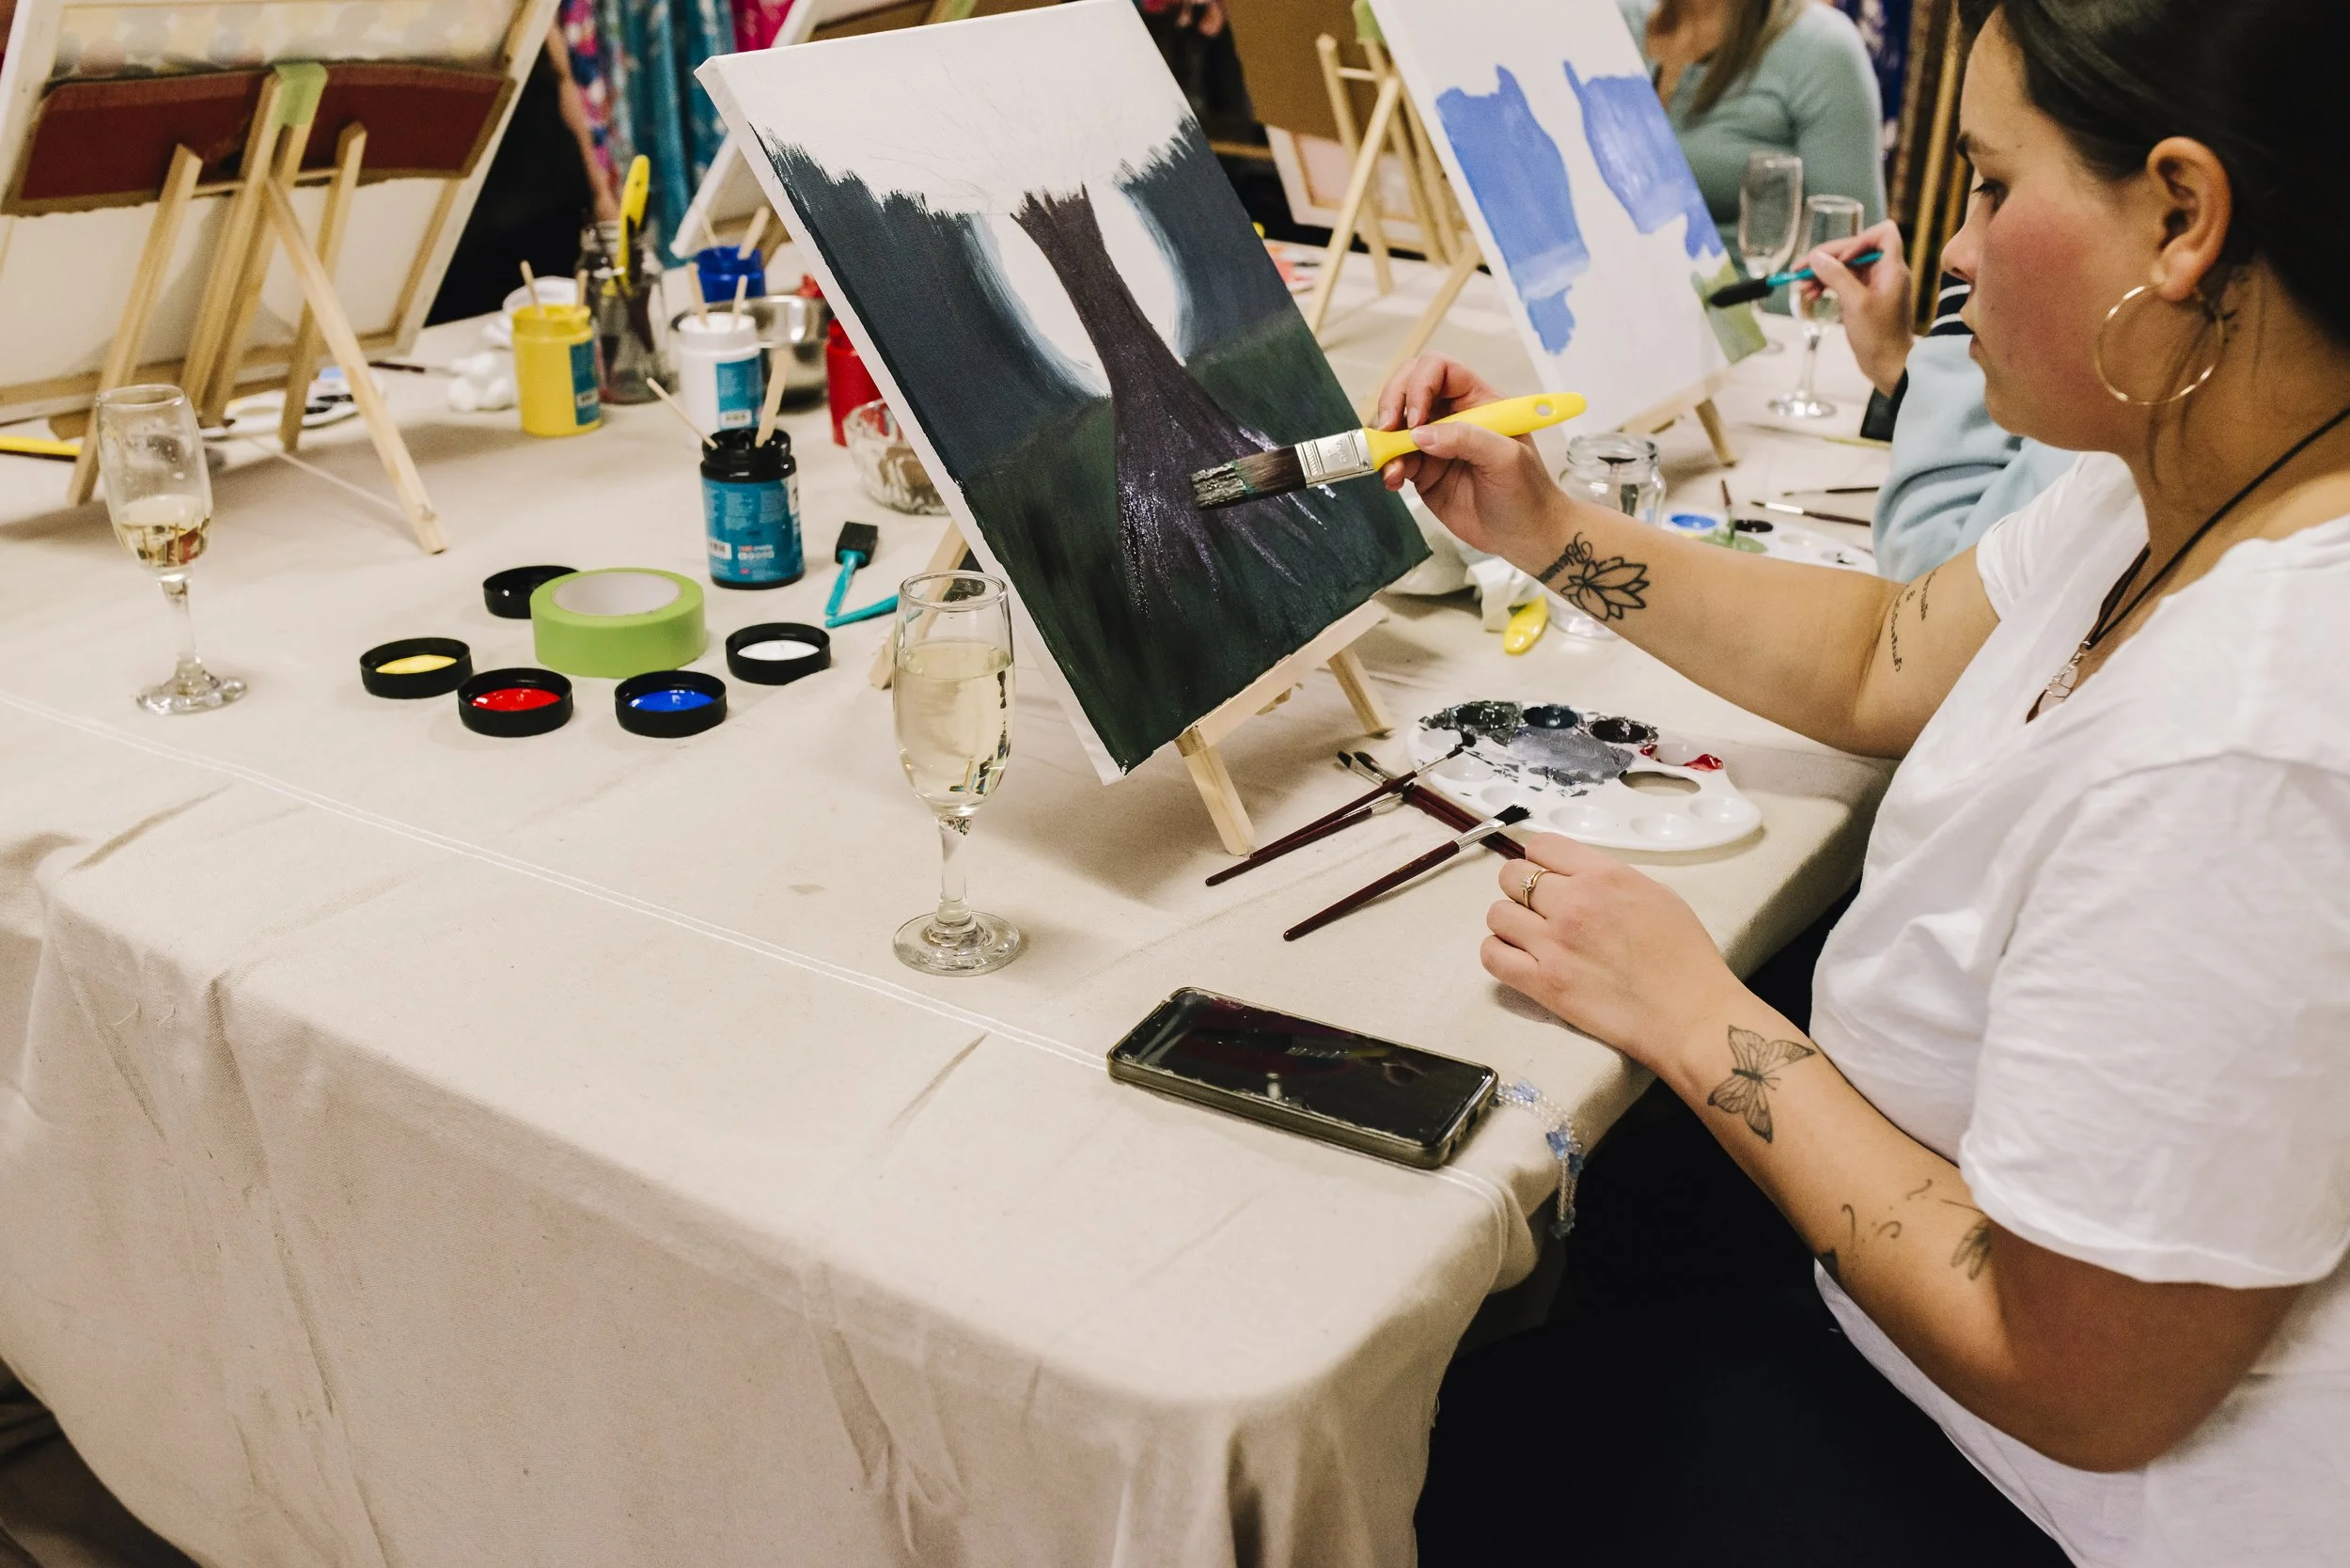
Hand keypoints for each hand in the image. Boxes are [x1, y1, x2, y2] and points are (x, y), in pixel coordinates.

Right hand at [1374, 355, 1567, 566]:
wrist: (1524, 536)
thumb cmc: (1528, 493)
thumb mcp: (1507, 459)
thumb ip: (1467, 439)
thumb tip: (1422, 434)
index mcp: (1479, 402)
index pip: (1441, 370)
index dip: (1421, 385)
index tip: (1415, 417)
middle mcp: (1454, 417)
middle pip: (1410, 388)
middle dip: (1393, 403)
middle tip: (1388, 430)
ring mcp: (1436, 444)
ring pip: (1397, 425)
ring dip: (1386, 441)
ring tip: (1392, 467)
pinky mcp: (1423, 471)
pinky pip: (1395, 460)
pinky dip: (1387, 467)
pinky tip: (1393, 480)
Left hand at [1484, 834, 1744, 1071]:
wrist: (1690, 1014)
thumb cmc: (1684, 959)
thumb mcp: (1656, 894)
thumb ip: (1608, 879)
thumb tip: (1576, 876)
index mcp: (1604, 875)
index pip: (1541, 846)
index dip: (1540, 860)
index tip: (1546, 875)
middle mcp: (1573, 903)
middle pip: (1511, 876)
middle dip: (1520, 889)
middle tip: (1538, 909)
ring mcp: (1553, 943)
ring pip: (1497, 914)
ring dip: (1510, 922)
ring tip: (1530, 937)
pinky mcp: (1542, 982)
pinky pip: (1492, 955)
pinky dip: (1498, 953)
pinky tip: (1518, 958)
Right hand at [1803, 219, 1913, 396]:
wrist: (1889, 366)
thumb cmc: (1878, 336)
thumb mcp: (1854, 303)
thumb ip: (1836, 276)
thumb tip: (1816, 257)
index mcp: (1891, 268)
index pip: (1882, 233)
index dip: (1857, 240)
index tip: (1838, 259)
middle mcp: (1886, 272)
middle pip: (1856, 249)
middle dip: (1829, 257)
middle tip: (1802, 268)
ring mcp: (1876, 285)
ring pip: (1847, 267)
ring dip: (1824, 272)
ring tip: (1802, 286)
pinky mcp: (1866, 298)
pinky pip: (1845, 282)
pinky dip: (1829, 285)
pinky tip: (1812, 294)